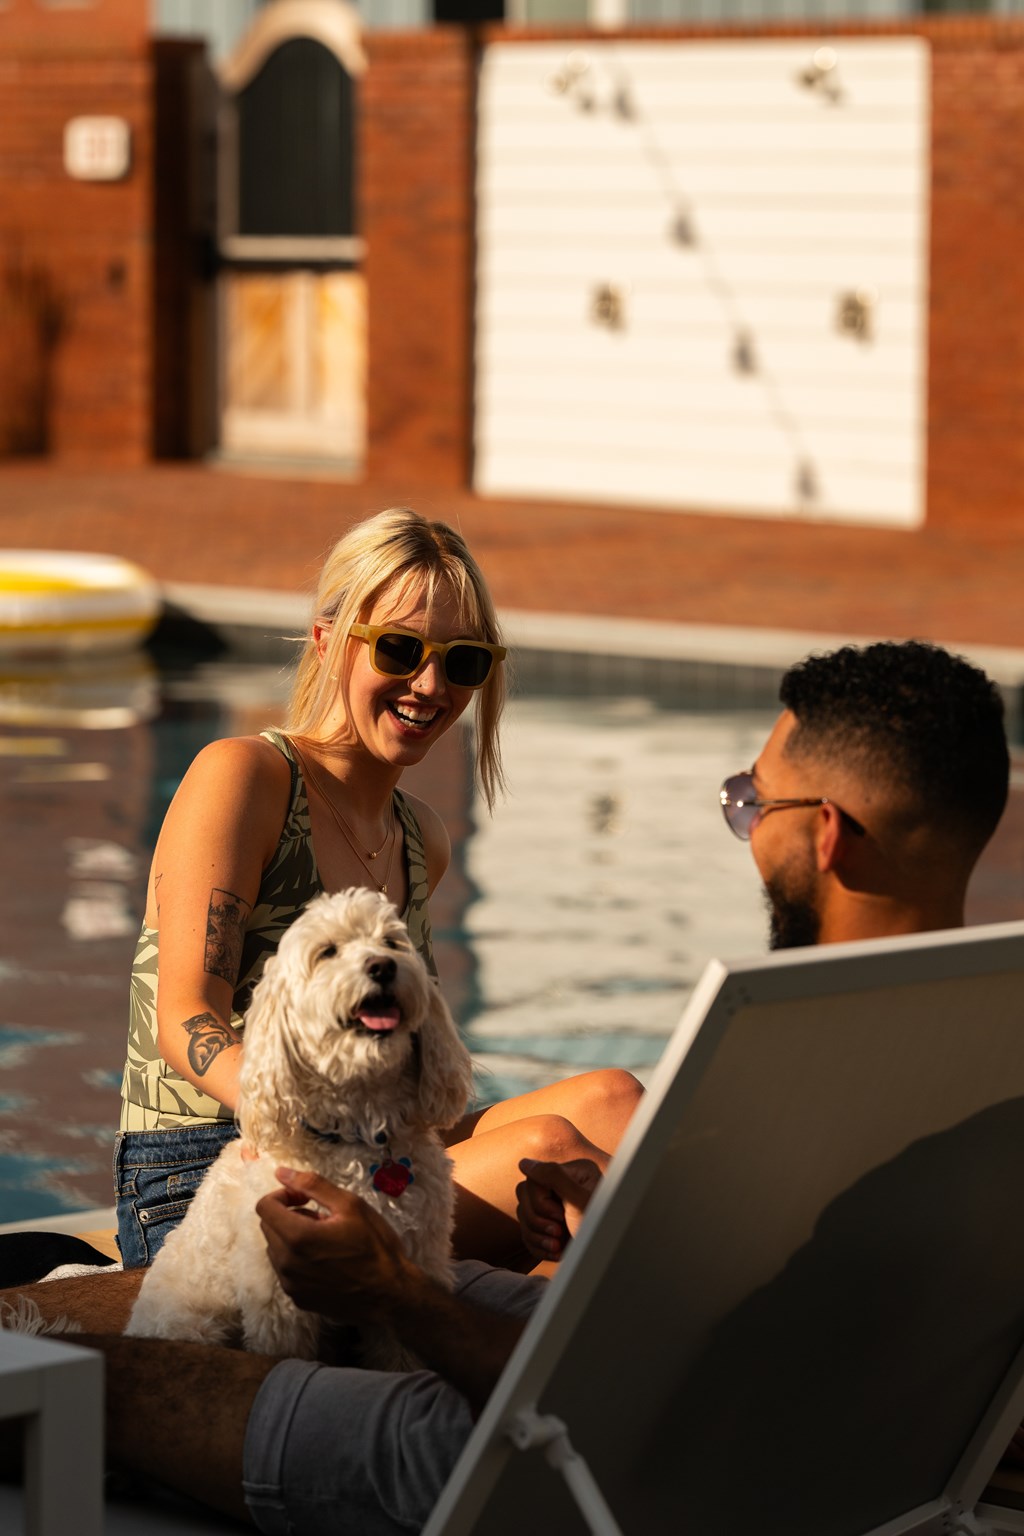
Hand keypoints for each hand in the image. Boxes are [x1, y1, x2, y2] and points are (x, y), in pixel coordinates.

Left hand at [257, 1167, 410, 1324]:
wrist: (390, 1295)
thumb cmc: (375, 1246)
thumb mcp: (350, 1205)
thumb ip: (312, 1185)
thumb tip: (281, 1172)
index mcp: (297, 1236)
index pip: (264, 1207)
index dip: (283, 1195)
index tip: (305, 1199)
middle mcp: (286, 1263)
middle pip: (268, 1227)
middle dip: (289, 1215)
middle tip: (322, 1218)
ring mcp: (291, 1284)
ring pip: (276, 1249)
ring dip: (292, 1238)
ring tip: (326, 1240)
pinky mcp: (298, 1299)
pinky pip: (286, 1271)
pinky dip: (298, 1260)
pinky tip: (326, 1261)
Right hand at [515, 1156, 601, 1261]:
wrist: (608, 1259)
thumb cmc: (600, 1230)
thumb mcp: (579, 1201)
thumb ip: (553, 1176)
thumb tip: (523, 1163)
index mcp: (573, 1173)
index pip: (534, 1178)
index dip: (540, 1201)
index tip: (561, 1216)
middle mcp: (562, 1186)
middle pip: (524, 1195)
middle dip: (537, 1220)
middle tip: (559, 1232)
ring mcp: (555, 1207)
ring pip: (523, 1214)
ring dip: (538, 1236)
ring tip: (557, 1246)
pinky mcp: (550, 1227)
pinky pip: (527, 1232)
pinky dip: (538, 1246)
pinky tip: (557, 1253)